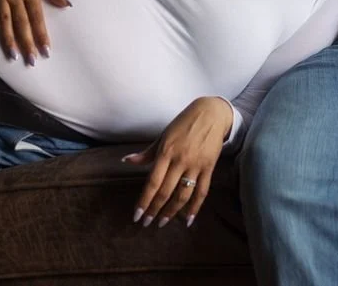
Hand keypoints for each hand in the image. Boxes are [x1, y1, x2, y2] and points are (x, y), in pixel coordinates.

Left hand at [123, 97, 232, 227]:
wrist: (211, 113)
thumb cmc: (183, 123)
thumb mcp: (163, 135)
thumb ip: (147, 153)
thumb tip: (126, 161)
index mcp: (166, 152)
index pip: (153, 182)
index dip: (144, 201)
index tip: (137, 215)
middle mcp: (180, 160)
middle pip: (166, 191)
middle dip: (154, 210)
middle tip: (146, 223)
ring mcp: (196, 165)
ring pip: (183, 195)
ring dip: (172, 212)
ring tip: (162, 223)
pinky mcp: (209, 167)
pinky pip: (202, 191)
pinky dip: (195, 207)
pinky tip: (188, 220)